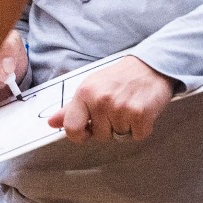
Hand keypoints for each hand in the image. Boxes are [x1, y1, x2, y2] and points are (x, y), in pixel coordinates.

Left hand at [50, 55, 174, 143]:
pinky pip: (137, 136)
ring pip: (119, 137)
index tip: (88, 129)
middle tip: (117, 108)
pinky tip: (141, 110)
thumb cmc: (119, 78)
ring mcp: (120, 107)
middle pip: (100, 136)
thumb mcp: (91, 87)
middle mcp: (100, 100)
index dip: (80, 134)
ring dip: (126, 127)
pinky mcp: (140, 114)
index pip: (72, 128)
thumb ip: (71, 108)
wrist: (151, 66)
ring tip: (129, 106)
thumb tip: (51, 123)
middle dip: (109, 127)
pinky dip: (141, 128)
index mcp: (85, 93)